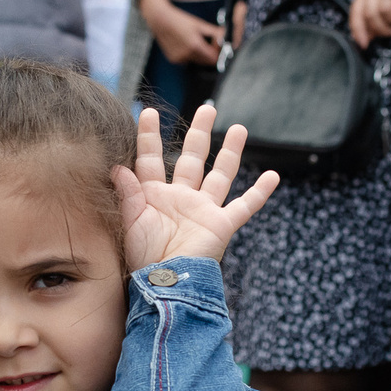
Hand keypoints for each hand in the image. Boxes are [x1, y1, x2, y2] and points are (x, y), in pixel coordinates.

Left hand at [113, 104, 279, 268]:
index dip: (150, 136)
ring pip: (220, 174)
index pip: (152, 159)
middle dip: (199, 132)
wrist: (166, 282)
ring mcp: (204, 209)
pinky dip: (260, 192)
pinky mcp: (222, 224)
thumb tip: (117, 166)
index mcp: (155, 195)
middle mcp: (181, 198)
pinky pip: (245, 206)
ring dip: (230, 152)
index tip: (149, 112)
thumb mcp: (131, 221)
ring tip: (239, 128)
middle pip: (192, 157)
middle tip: (207, 108)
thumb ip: (127, 193)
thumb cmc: (144, 257)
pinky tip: (273, 176)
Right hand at [138, 0, 223, 65]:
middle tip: (207, 43)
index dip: (217, 53)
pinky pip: (187, 61)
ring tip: (193, 41)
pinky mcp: (173, 60)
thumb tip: (227, 37)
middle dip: (209, 54)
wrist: (160, 20)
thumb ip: (215, 33)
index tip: (216, 46)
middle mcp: (187, 55)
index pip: (213, 59)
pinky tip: (184, 44)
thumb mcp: (200, 24)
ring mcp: (179, 59)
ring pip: (196, 62)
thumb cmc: (181, 20)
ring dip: (199, 55)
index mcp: (195, 45)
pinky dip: (189, 55)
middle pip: (205, 62)